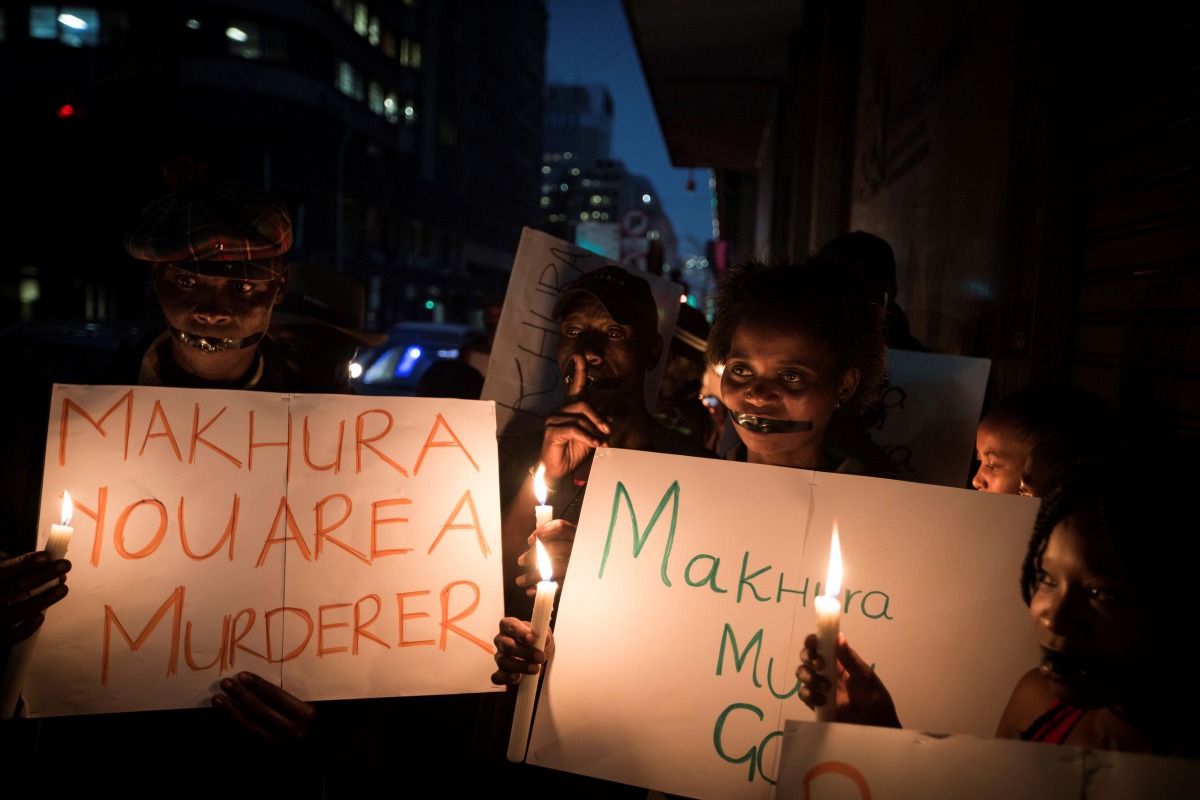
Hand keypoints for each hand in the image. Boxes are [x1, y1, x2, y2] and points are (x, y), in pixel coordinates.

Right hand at [0, 552, 70, 646]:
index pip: (4, 570)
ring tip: (63, 588)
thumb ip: (5, 572)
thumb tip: (36, 563)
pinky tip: (41, 617)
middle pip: (16, 587)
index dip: (25, 563)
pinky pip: (12, 636)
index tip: (46, 555)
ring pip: (19, 611)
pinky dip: (27, 627)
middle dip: (43, 575)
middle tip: (65, 565)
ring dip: (44, 599)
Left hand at [212, 671, 316, 744]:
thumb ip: (298, 690)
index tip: (243, 675)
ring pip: (252, 725)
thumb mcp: (314, 701)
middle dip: (242, 696)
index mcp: (305, 714)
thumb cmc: (318, 715)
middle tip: (226, 683)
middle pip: (262, 710)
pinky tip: (227, 712)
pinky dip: (237, 723)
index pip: (277, 697)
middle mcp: (293, 730)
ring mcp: (281, 743)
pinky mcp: (271, 749)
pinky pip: (250, 735)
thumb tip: (270, 673)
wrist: (321, 742)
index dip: (258, 686)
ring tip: (218, 698)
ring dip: (232, 711)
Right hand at [491, 616, 553, 685]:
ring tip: (536, 669)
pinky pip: (498, 676)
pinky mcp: (499, 672)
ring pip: (503, 661)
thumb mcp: (544, 635)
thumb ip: (544, 635)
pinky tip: (518, 677)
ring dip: (520, 666)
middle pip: (506, 645)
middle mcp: (501, 640)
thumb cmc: (537, 642)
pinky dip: (507, 678)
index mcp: (509, 626)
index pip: (511, 625)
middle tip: (540, 657)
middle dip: (524, 652)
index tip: (533, 639)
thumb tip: (546, 639)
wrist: (537, 657)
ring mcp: (499, 656)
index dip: (521, 632)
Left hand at [516, 520, 574, 595]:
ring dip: (533, 577)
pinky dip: (543, 588)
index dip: (544, 533)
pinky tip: (531, 591)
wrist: (599, 563)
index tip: (530, 541)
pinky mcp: (576, 580)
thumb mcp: (572, 535)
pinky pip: (558, 585)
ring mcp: (578, 566)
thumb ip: (554, 534)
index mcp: (577, 534)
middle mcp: (578, 549)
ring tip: (520, 581)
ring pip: (553, 570)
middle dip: (532, 556)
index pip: (560, 528)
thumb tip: (533, 540)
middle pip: (552, 550)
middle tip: (521, 561)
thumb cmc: (580, 548)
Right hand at [540, 355, 609, 484]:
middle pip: (583, 404)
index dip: (578, 371)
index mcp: (568, 408)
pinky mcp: (552, 431)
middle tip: (608, 430)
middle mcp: (559, 410)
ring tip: (601, 442)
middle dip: (598, 417)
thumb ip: (598, 426)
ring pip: (579, 417)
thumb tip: (611, 419)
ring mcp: (553, 419)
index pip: (574, 386)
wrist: (558, 469)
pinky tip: (594, 444)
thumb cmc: (572, 452)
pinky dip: (587, 437)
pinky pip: (574, 429)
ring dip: (594, 430)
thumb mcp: (590, 436)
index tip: (581, 356)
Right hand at [796, 633, 900, 727]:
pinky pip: (804, 694)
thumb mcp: (865, 676)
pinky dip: (810, 695)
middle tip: (820, 666)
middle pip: (806, 657)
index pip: (821, 645)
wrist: (875, 726)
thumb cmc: (874, 698)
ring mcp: (820, 687)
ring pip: (802, 674)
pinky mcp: (816, 703)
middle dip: (809, 658)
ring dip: (809, 677)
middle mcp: (827, 671)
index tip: (811, 642)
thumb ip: (850, 659)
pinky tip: (823, 701)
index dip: (813, 640)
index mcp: (839, 661)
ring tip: (826, 688)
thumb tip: (839, 637)